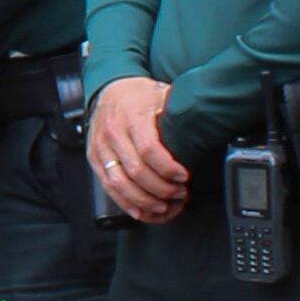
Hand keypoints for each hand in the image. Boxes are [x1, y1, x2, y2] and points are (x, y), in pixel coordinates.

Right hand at [88, 76, 186, 222]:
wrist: (110, 90)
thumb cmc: (140, 96)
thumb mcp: (163, 96)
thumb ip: (178, 114)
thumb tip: (206, 128)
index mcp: (131, 115)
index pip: (148, 149)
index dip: (168, 169)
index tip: (184, 176)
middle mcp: (112, 132)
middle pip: (136, 172)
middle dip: (162, 189)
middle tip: (179, 193)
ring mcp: (100, 147)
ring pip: (119, 184)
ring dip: (144, 201)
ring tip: (164, 205)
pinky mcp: (93, 159)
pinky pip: (108, 188)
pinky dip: (126, 203)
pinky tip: (142, 210)